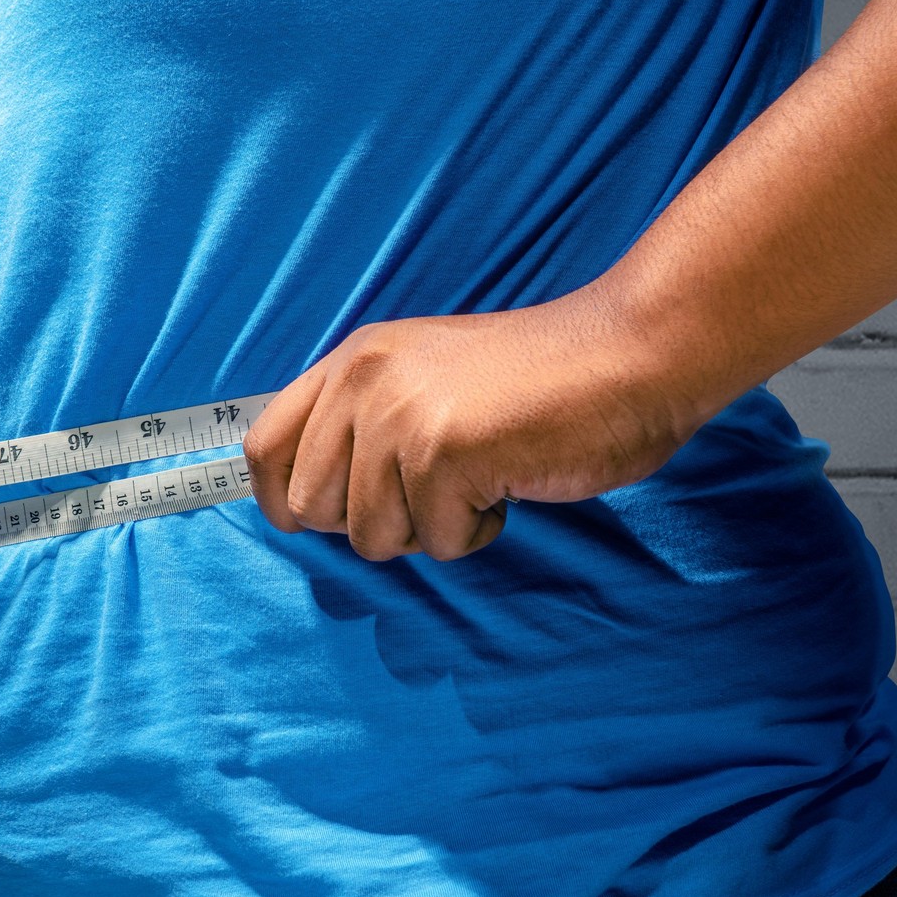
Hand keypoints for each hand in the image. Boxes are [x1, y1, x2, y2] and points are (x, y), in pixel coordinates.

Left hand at [243, 290, 700, 561]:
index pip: (264, 447)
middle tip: (431, 496)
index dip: (284, 501)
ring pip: (371, 537)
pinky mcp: (443, 453)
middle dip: (371, 525)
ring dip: (430, 530)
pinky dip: (477, 531)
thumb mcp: (429, 381)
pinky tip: (508, 484)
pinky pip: (436, 541)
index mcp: (354, 360)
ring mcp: (400, 416)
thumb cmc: (544, 382)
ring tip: (479, 480)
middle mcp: (363, 381)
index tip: (331, 519)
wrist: (632, 355)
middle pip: (308, 508)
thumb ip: (368, 425)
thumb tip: (308, 503)